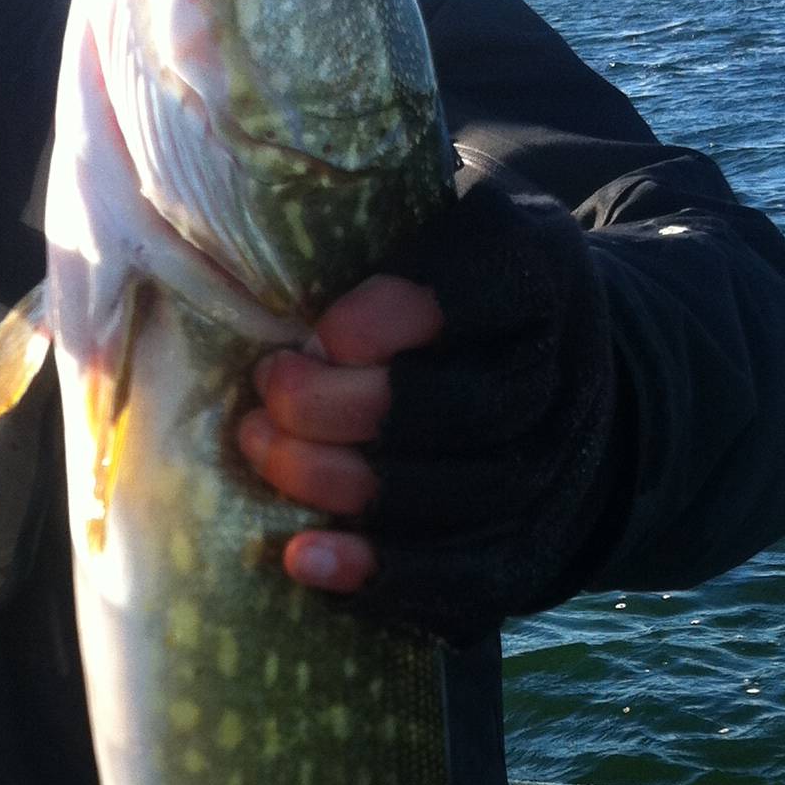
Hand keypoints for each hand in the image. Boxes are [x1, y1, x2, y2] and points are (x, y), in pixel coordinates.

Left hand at [238, 173, 615, 641]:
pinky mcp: (523, 549)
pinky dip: (380, 573)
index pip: (488, 287)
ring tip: (266, 451)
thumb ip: (368, 223)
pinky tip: (303, 557)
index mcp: (536, 272)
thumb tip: (226, 205)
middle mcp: (558, 375)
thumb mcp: (428, 226)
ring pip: (460, 496)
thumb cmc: (442, 294)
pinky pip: (461, 579)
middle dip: (352, 407)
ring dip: (345, 484)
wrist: (546, 380)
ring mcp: (548, 471)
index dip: (405, 313)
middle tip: (270, 388)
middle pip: (468, 408)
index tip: (325, 329)